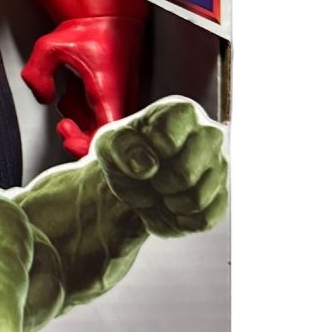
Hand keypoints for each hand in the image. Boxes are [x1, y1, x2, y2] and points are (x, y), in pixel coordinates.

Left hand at [22, 15, 142, 156]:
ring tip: (70, 95)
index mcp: (108, 90)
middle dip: (78, 137)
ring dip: (80, 119)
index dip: (87, 145)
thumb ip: (36, 73)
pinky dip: (85, 110)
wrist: (109, 16)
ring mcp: (121, 100)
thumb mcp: (50, 46)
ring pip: (101, 128)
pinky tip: (77, 92)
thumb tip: (43, 96)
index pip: (107, 134)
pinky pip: (101, 116)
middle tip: (64, 127)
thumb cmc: (90, 29)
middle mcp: (120, 99)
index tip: (68, 136)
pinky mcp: (117, 98)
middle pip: (105, 140)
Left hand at [95, 98, 227, 237]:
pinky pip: (204, 219)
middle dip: (158, 184)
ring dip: (168, 203)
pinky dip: (180, 220)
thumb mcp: (109, 144)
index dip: (145, 156)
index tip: (138, 153)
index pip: (167, 141)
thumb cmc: (124, 154)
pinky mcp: (222, 195)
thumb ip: (122, 146)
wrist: (134, 182)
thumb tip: (147, 164)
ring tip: (161, 191)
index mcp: (182, 112)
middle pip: (184, 175)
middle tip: (150, 179)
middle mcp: (209, 134)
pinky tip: (173, 206)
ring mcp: (220, 166)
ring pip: (196, 199)